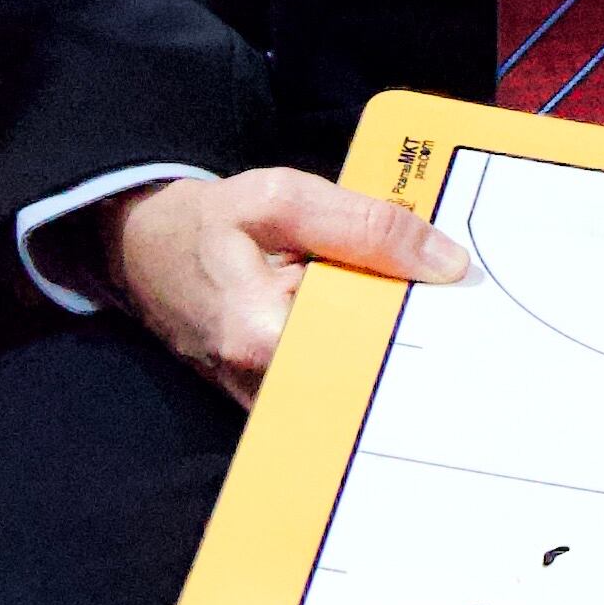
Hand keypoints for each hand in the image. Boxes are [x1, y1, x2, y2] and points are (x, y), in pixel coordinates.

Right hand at [100, 170, 471, 405]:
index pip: (368, 353)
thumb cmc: (209, 224)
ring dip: (389, 354)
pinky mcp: (272, 403)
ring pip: (356, 392)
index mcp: (263, 338)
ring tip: (420, 319)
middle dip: (412, 346)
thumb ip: (363, 225)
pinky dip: (363, 361)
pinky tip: (380, 329)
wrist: (146, 252)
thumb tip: (444, 262)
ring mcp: (267, 404)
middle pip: (368, 382)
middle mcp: (264, 388)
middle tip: (451, 315)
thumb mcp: (282, 200)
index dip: (417, 331)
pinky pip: (335, 391)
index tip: (457, 310)